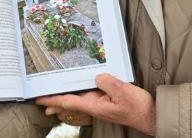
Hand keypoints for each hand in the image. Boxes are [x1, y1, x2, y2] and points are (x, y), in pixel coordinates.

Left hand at [36, 74, 154, 134]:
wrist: (151, 115)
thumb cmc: (138, 107)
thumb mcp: (123, 91)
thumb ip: (107, 82)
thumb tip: (97, 76)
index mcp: (96, 106)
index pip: (69, 102)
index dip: (54, 100)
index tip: (40, 99)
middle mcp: (95, 107)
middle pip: (70, 104)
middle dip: (55, 102)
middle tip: (40, 101)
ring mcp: (101, 105)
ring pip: (78, 102)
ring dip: (65, 100)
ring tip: (52, 99)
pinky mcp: (107, 102)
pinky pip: (89, 98)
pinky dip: (79, 96)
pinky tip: (77, 94)